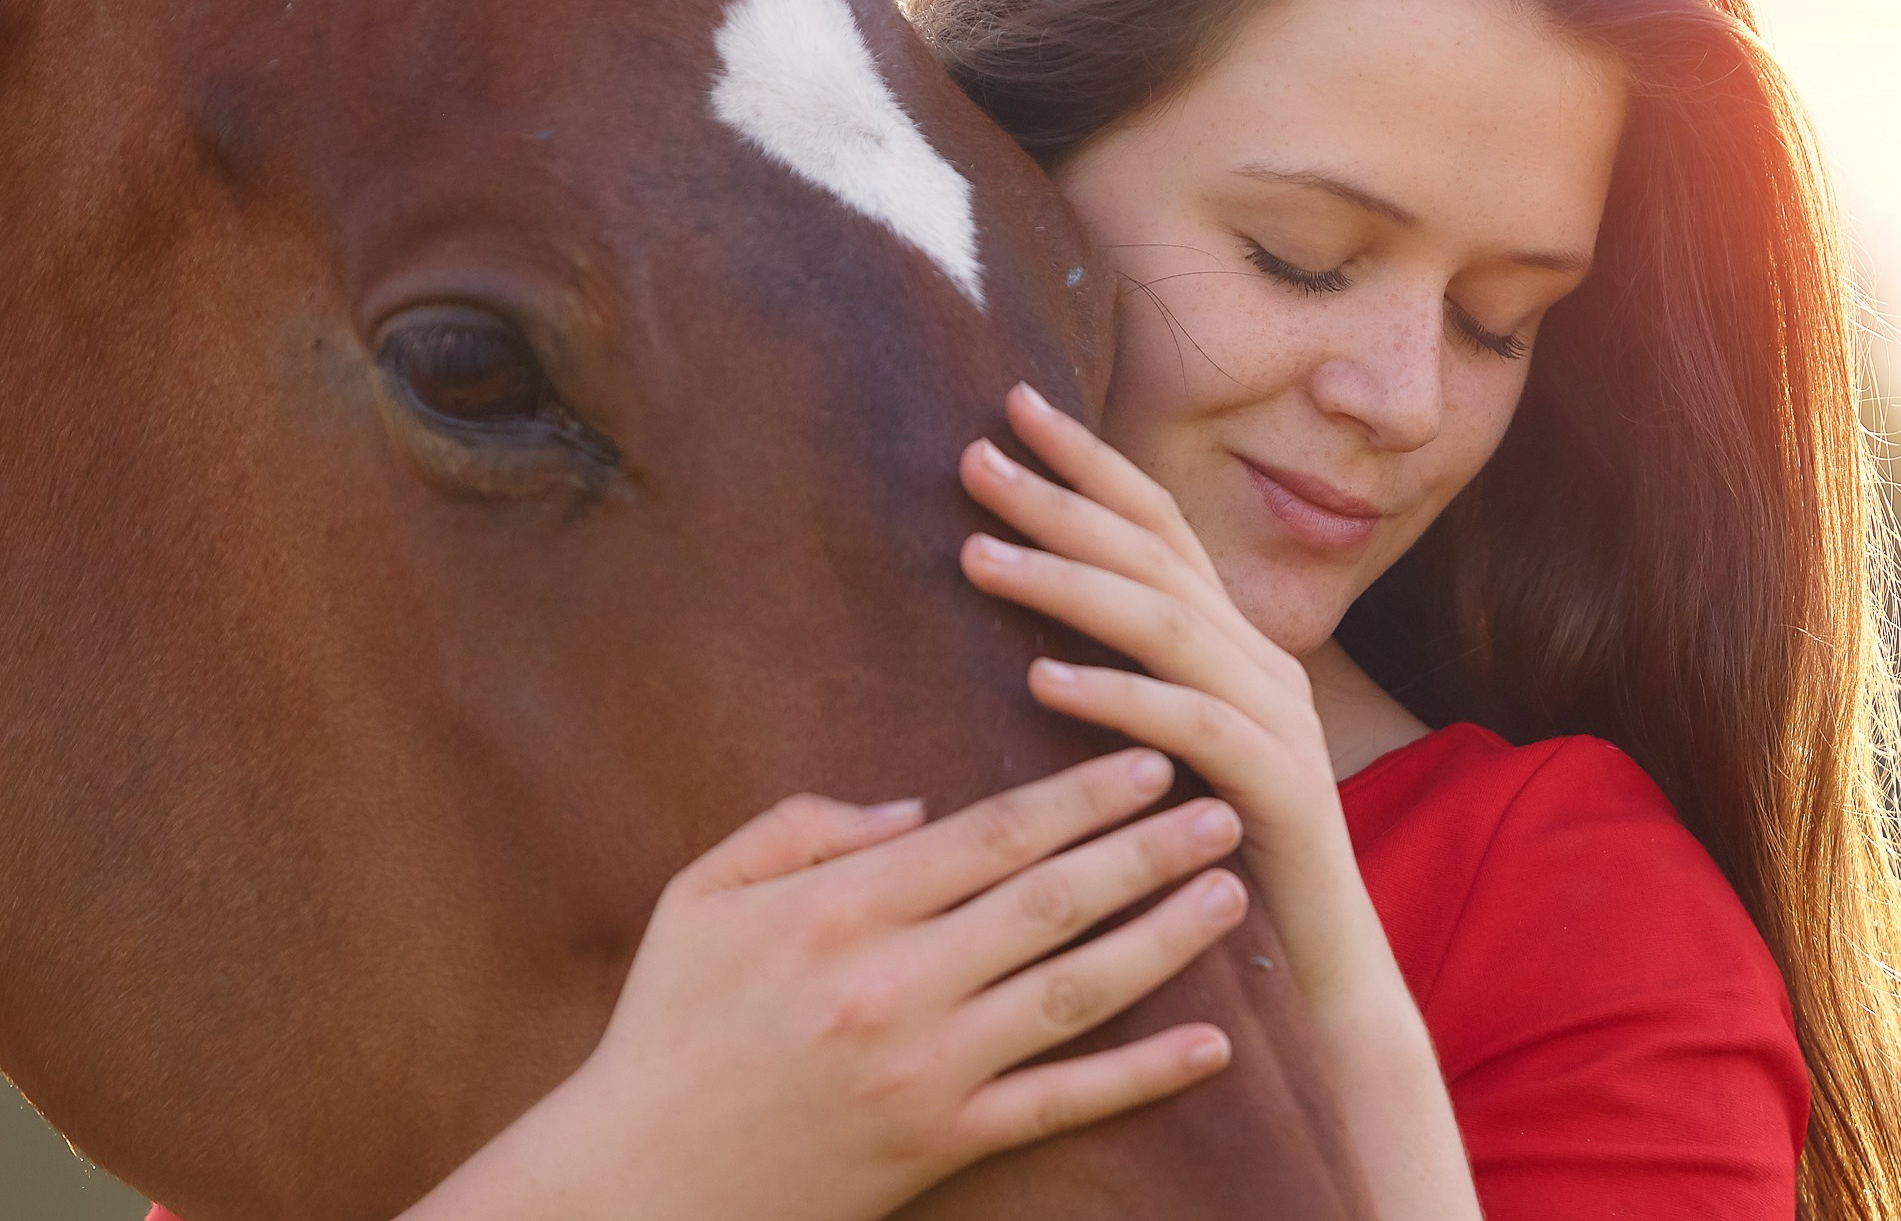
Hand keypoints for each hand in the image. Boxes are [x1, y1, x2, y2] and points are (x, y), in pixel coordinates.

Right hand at [414, 751, 1246, 1220]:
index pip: (991, 834)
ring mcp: (925, 1070)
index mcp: (838, 910)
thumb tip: (916, 811)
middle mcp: (894, 984)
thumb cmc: (666, 1026)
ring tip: (1230, 892)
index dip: (1080, 794)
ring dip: (1163, 939)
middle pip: (1052, 902)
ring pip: (1073, 992)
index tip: (1147, 759)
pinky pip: (1060, 1104)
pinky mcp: (941, 1144)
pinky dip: (1140, 1076)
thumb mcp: (700, 897)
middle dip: (1147, 849)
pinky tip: (1209, 1044)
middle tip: (1223, 808)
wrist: (633, 1182)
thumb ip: (801, 827)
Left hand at [957, 385, 1482, 1219]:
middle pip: (1155, 554)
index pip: (1158, 526)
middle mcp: (1259, 662)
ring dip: (1068, 581)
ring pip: (1166, 623)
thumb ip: (1129, 680)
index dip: (1090, 462)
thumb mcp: (1169, 749)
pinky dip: (1115, 694)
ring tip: (978, 555)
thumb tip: (1038, 622)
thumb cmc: (1221, 856)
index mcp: (1233, 644)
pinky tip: (1042, 679)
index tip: (1011, 408)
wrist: (1325, 964)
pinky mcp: (1276, 784)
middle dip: (1062, 497)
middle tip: (974, 457)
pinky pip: (1190, 724)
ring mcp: (1275, 717)